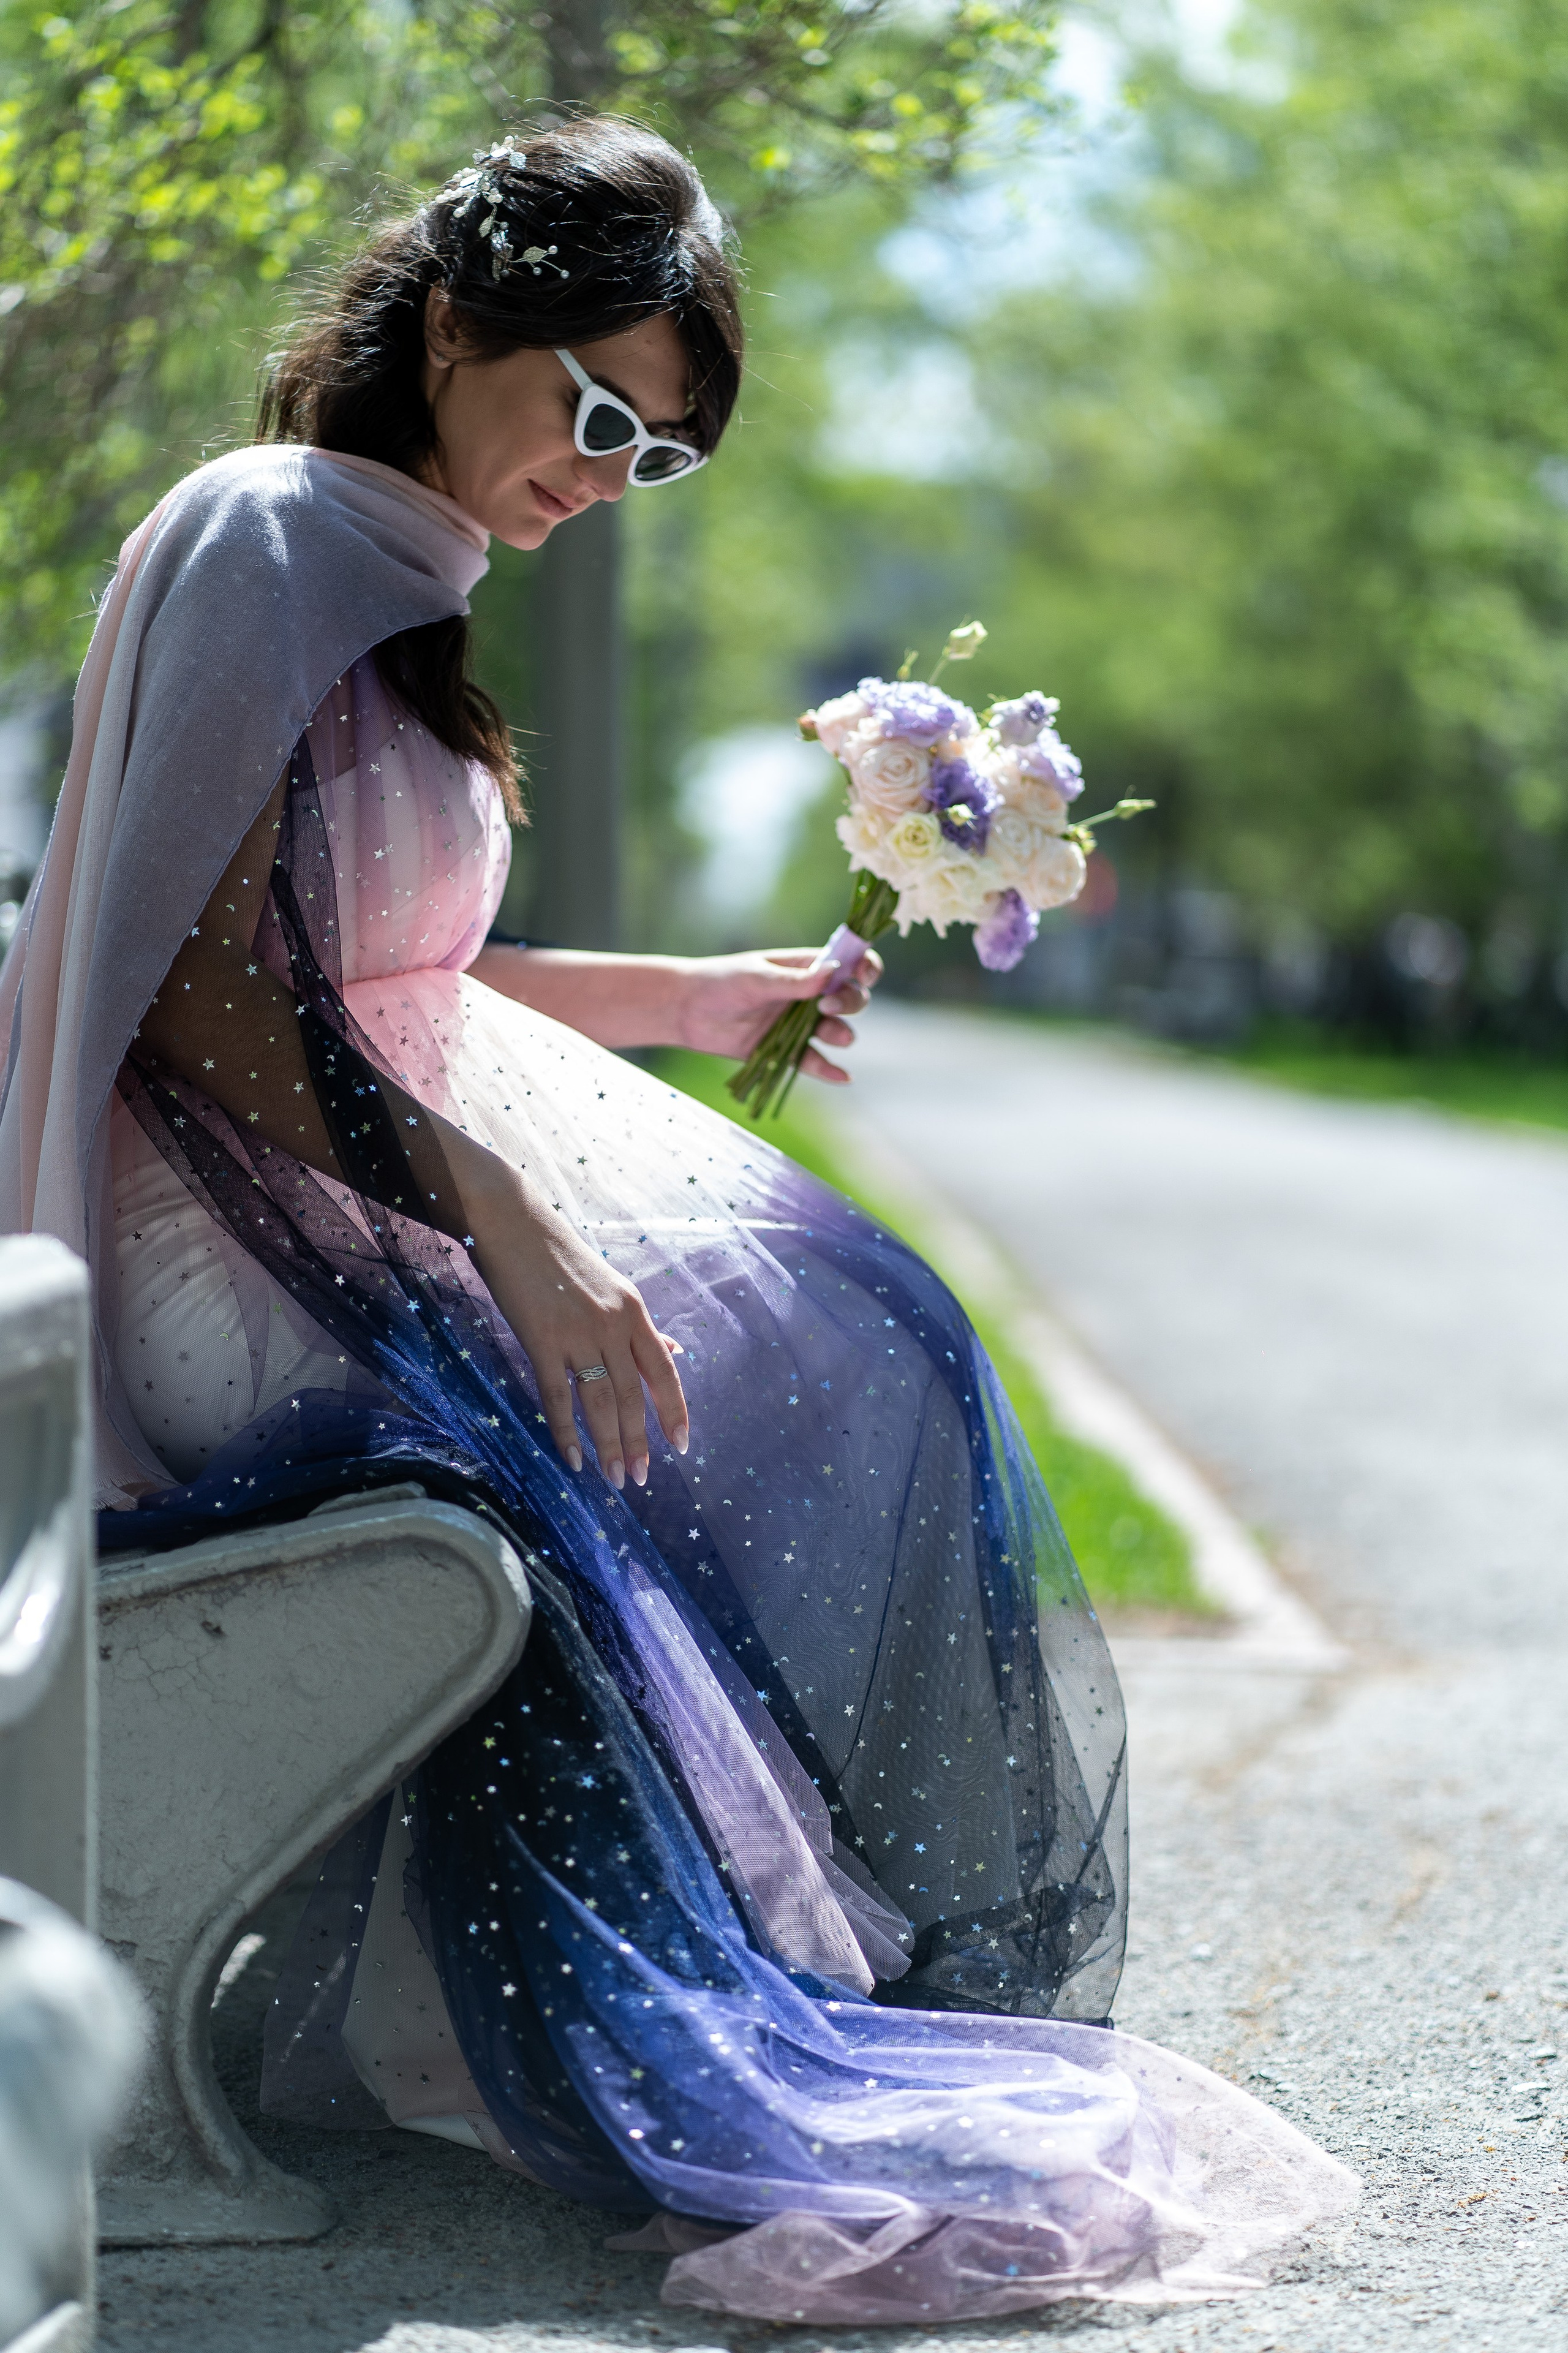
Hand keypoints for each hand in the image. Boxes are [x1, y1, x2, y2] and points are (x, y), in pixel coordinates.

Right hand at [462, 1159, 687, 1488]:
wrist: (514, 1223)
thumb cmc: (562, 1257)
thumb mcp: (614, 1287)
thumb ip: (641, 1326)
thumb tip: (674, 1349)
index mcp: (633, 1310)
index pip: (664, 1371)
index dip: (674, 1411)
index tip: (682, 1445)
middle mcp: (612, 1324)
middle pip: (633, 1395)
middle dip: (639, 1441)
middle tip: (640, 1478)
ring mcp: (577, 1333)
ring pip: (600, 1402)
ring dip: (609, 1445)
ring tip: (613, 1478)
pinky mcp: (541, 1340)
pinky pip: (557, 1396)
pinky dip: (566, 1432)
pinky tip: (573, 1459)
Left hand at [676, 947, 883, 1084]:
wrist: (686, 1010)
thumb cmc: (720, 982)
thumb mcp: (757, 978)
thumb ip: (795, 981)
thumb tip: (835, 971)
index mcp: (805, 968)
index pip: (847, 964)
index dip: (863, 968)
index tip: (864, 976)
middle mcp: (807, 996)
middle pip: (849, 999)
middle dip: (850, 1002)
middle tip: (829, 1007)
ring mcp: (798, 1024)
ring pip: (835, 1031)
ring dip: (840, 1033)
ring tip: (832, 1035)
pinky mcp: (784, 1051)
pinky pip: (813, 1061)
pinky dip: (829, 1069)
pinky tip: (842, 1077)